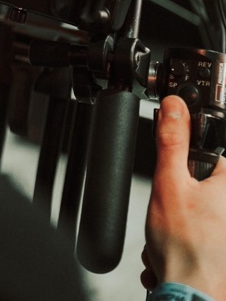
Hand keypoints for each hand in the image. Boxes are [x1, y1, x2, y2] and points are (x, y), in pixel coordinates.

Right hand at [141, 95, 225, 299]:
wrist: (189, 297)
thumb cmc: (186, 250)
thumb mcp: (170, 182)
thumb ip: (171, 140)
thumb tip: (175, 105)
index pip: (206, 152)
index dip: (183, 161)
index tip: (173, 173)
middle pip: (196, 185)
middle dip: (175, 198)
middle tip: (168, 211)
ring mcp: (224, 230)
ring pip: (191, 213)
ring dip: (172, 224)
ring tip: (168, 238)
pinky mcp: (220, 251)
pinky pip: (194, 236)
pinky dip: (178, 243)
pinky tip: (171, 253)